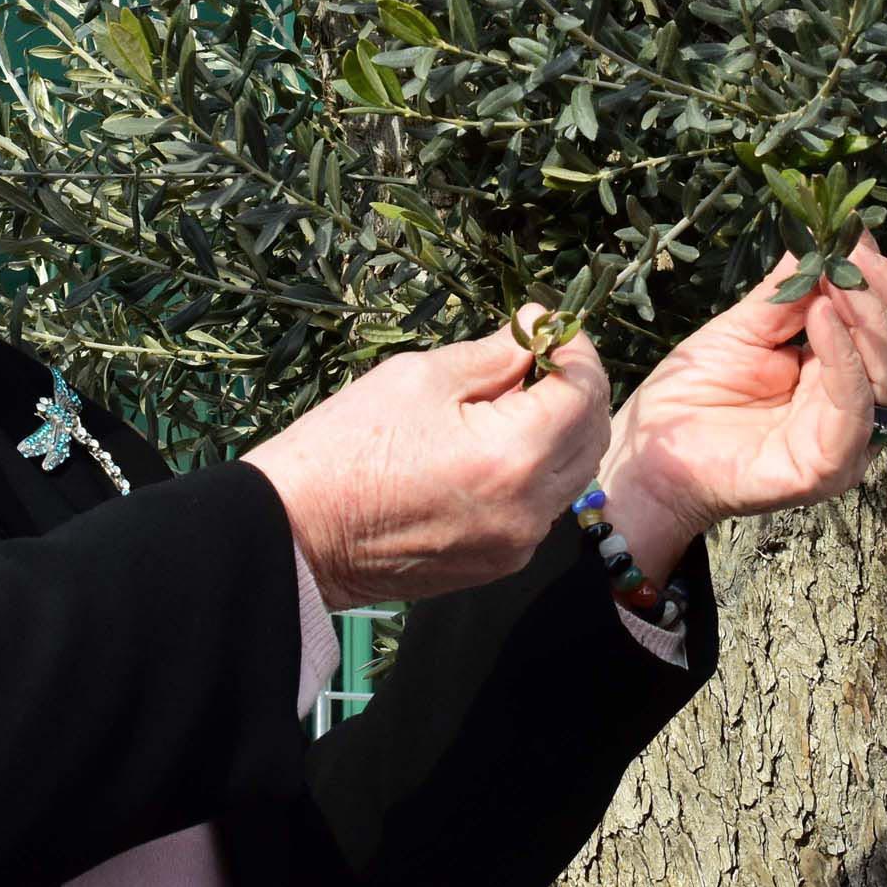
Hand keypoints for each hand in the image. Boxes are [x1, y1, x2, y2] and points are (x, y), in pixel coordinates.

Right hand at [244, 308, 610, 608]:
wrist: (296, 533)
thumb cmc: (345, 446)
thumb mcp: (419, 378)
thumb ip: (493, 355)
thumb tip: (535, 332)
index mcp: (514, 455)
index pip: (584, 391)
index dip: (572, 347)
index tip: (543, 322)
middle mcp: (529, 508)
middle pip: (590, 435)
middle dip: (573, 388)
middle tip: (532, 355)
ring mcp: (515, 544)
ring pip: (570, 475)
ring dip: (556, 430)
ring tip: (504, 401)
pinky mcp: (497, 564)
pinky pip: (540, 508)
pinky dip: (533, 470)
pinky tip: (488, 447)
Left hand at [599, 232, 886, 585]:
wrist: (651, 453)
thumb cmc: (694, 392)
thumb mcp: (747, 323)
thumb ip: (792, 286)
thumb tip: (833, 235)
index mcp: (845, 374)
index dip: (885, 282)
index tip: (856, 239)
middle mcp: (858, 408)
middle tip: (854, 259)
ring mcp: (848, 441)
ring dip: (869, 319)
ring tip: (834, 282)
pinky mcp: (828, 467)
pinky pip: (854, 409)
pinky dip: (844, 358)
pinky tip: (820, 317)